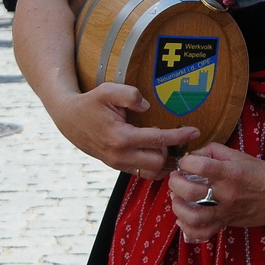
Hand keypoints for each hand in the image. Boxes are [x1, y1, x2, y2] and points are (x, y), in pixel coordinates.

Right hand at [48, 81, 197, 178]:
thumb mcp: (108, 90)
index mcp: (121, 137)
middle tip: (175, 137)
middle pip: (159, 162)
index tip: (196, 131)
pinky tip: (157, 152)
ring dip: (163, 162)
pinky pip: (141, 173)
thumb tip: (147, 106)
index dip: (180, 136)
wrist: (68, 119)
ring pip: (151, 173)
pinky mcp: (116, 166)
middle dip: (171, 151)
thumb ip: (130, 94)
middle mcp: (119, 155)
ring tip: (168, 146)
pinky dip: (153, 166)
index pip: (158, 140)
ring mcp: (117, 163)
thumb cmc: (90, 103)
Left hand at [168, 144, 264, 241]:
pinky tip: (184, 218)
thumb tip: (193, 155)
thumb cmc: (262, 173)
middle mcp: (227, 194)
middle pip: (191, 192)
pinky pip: (202, 232)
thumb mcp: (240, 155)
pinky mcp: (226, 223)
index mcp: (231, 173)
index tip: (185, 162)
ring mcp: (226, 211)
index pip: (201, 166)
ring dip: (178, 206)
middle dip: (176, 183)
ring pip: (193, 216)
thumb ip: (214, 151)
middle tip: (176, 178)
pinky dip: (188, 227)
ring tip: (177, 198)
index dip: (186, 162)